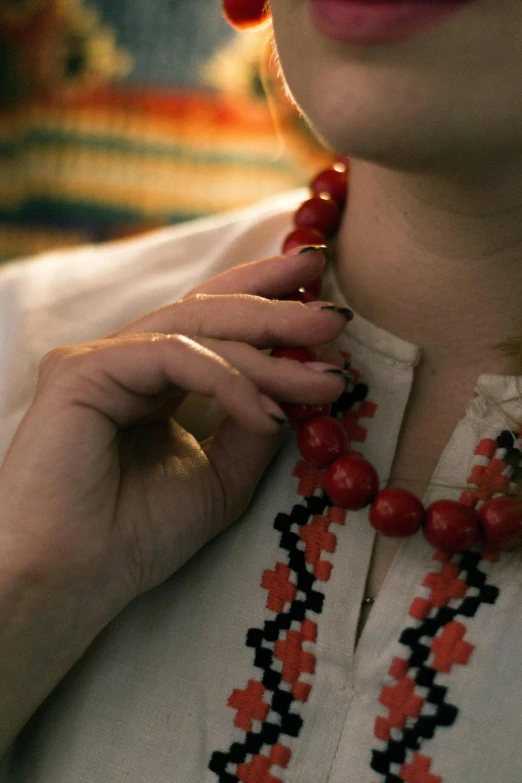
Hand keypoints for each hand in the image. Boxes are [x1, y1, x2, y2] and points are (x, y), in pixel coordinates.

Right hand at [0, 248, 349, 612]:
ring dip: (267, 346)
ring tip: (326, 370)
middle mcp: (125, 360)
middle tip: (335, 313)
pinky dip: (227, 381)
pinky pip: (172, 357)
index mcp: (154, 380)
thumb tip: (306, 381)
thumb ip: (256, 424)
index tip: (325, 300)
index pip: (214, 325)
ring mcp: (100, 360)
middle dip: (277, 308)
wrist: (72, 582)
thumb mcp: (221, 476)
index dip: (267, 303)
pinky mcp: (81, 371)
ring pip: (196, 330)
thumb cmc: (136, 536)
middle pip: (208, 312)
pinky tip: (267, 411)